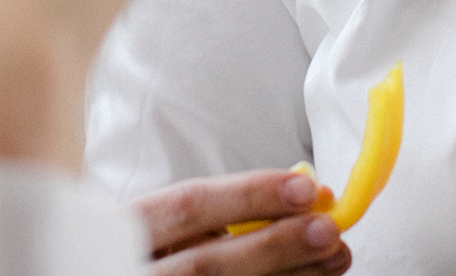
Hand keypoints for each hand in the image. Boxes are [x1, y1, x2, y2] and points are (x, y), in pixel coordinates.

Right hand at [131, 170, 351, 275]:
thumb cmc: (151, 252)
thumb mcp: (166, 222)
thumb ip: (219, 209)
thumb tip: (301, 194)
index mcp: (123, 229)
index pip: (188, 206)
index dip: (248, 196)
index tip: (305, 189)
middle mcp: (130, 270)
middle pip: (207, 265)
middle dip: (275, 245)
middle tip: (329, 231)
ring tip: (332, 258)